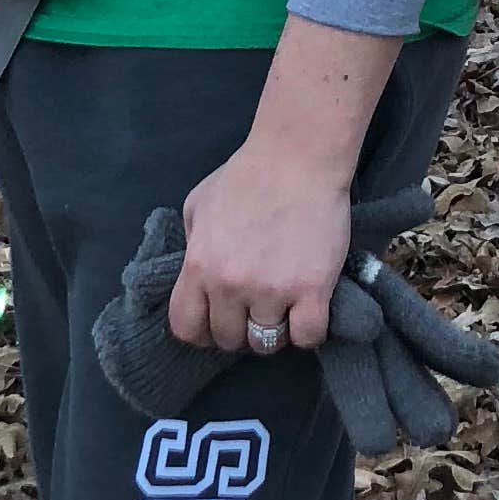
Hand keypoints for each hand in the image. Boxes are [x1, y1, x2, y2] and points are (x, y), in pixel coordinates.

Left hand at [169, 136, 355, 356]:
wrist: (298, 156)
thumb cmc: (247, 174)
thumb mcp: (199, 204)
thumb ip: (193, 245)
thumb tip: (197, 276)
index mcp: (199, 266)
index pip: (186, 328)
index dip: (201, 332)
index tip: (217, 322)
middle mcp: (231, 285)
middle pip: (228, 339)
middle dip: (239, 330)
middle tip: (255, 310)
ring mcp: (272, 291)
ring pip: (267, 343)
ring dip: (274, 331)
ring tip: (283, 309)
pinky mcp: (312, 290)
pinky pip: (308, 337)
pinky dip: (308, 331)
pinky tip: (308, 310)